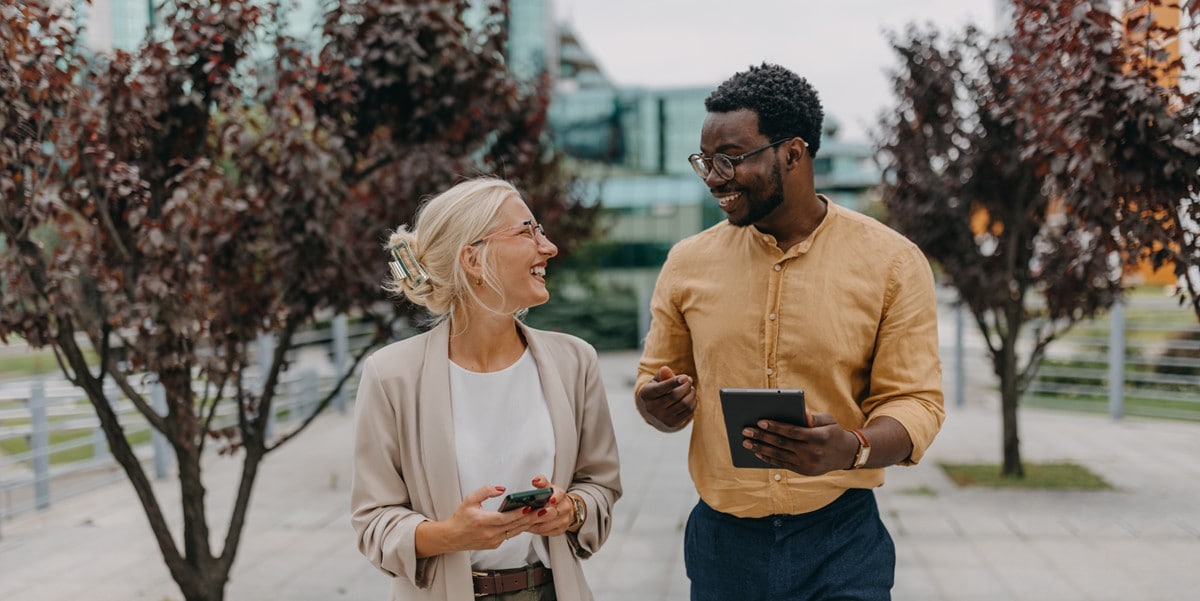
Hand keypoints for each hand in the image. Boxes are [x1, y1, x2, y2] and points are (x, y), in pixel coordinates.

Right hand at [419, 485, 540, 555]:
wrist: (451, 537)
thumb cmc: (460, 518)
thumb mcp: (470, 500)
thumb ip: (485, 491)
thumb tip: (501, 488)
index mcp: (483, 522)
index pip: (505, 518)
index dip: (519, 513)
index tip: (530, 506)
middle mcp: (489, 534)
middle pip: (515, 526)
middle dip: (531, 517)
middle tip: (544, 510)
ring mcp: (493, 541)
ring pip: (515, 532)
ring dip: (528, 523)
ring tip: (540, 514)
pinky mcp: (494, 545)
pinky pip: (510, 535)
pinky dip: (519, 528)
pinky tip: (528, 521)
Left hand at [524, 475, 574, 536]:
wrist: (564, 508)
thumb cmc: (552, 497)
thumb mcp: (547, 487)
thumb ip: (541, 482)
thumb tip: (536, 480)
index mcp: (561, 495)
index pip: (560, 495)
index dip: (555, 497)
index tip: (549, 500)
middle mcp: (565, 508)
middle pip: (554, 513)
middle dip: (540, 514)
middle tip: (528, 514)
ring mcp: (564, 520)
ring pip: (549, 524)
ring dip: (535, 523)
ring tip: (524, 521)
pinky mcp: (560, 530)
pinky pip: (547, 532)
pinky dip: (536, 530)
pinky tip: (528, 527)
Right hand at [637, 365, 695, 428]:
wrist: (652, 414)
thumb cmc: (656, 393)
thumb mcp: (655, 382)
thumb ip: (661, 375)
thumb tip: (665, 369)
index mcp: (646, 395)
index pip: (661, 388)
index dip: (673, 382)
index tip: (685, 377)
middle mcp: (652, 408)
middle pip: (675, 395)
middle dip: (686, 386)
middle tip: (689, 380)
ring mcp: (663, 418)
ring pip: (684, 404)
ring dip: (691, 393)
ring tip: (691, 388)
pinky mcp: (672, 424)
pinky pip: (688, 412)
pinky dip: (693, 402)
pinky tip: (691, 397)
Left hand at [740, 412, 859, 475]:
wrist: (847, 454)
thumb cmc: (834, 431)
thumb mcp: (828, 420)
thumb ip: (813, 417)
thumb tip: (801, 412)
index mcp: (818, 437)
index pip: (792, 432)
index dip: (775, 427)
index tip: (760, 421)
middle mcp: (812, 452)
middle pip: (782, 444)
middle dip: (762, 436)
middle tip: (746, 430)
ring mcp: (807, 464)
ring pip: (779, 455)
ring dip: (761, 448)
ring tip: (746, 442)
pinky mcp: (804, 471)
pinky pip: (783, 464)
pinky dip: (769, 458)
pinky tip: (758, 452)